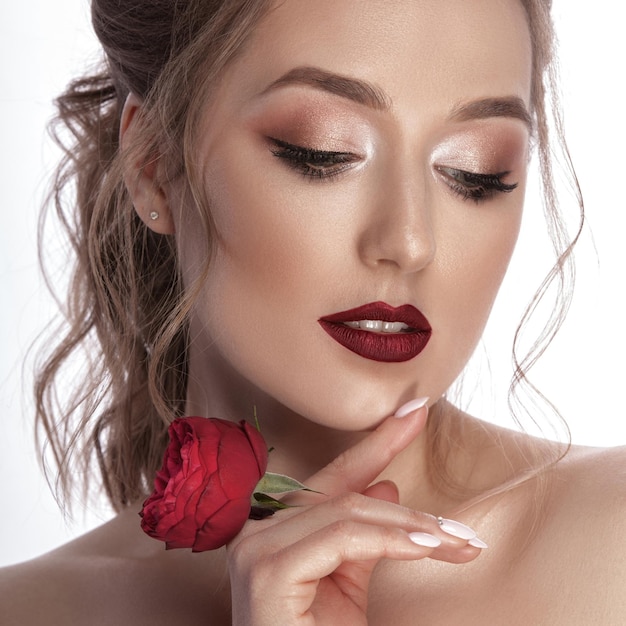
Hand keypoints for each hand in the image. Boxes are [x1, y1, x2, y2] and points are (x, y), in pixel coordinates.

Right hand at [227, 403, 482, 624]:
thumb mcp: (348, 586)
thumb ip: (363, 538)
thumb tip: (387, 488)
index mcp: (276, 528)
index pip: (333, 477)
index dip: (377, 442)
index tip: (415, 412)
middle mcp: (256, 529)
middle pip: (345, 495)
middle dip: (411, 510)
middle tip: (463, 532)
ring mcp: (255, 548)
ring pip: (348, 512)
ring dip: (411, 527)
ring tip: (456, 544)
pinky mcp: (265, 571)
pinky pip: (342, 537)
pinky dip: (389, 540)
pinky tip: (427, 547)